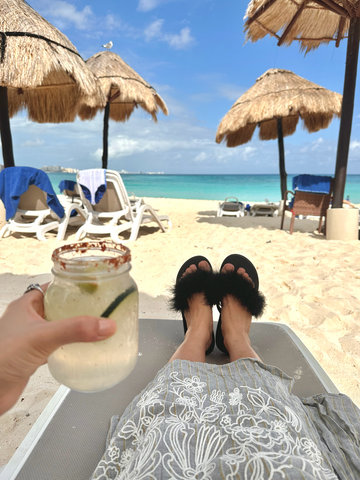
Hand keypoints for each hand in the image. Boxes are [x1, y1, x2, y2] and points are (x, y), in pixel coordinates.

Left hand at [0, 284, 115, 414]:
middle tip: (99, 307)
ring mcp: (32, 337)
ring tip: (96, 326)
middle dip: (78, 307)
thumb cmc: (0, 358)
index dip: (72, 285)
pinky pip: (57, 345)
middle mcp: (29, 319)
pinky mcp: (34, 355)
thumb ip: (75, 330)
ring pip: (59, 326)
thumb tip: (105, 325)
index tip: (92, 286)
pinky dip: (70, 346)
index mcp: (26, 305)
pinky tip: (81, 349)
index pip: (53, 287)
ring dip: (75, 327)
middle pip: (59, 306)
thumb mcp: (42, 337)